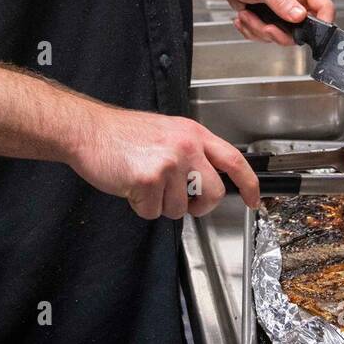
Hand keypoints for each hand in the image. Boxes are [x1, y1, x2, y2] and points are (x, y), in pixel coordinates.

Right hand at [67, 101, 261, 219]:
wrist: (88, 131)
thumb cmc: (121, 134)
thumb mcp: (166, 132)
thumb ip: (190, 152)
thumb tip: (204, 180)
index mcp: (193, 134)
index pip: (233, 160)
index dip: (249, 183)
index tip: (255, 200)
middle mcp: (186, 147)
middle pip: (213, 194)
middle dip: (199, 206)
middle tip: (181, 201)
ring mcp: (169, 163)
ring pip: (180, 209)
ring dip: (161, 204)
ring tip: (144, 183)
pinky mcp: (149, 180)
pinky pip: (153, 212)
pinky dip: (140, 206)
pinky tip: (131, 187)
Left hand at [217, 0, 335, 45]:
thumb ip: (281, 2)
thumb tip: (300, 17)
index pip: (325, 7)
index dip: (321, 24)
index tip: (305, 34)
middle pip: (302, 30)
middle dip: (277, 32)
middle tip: (264, 25)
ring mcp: (283, 11)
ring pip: (281, 36)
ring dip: (260, 30)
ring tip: (247, 14)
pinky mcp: (270, 19)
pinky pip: (267, 36)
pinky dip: (252, 30)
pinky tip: (244, 16)